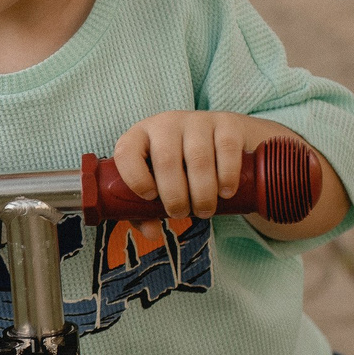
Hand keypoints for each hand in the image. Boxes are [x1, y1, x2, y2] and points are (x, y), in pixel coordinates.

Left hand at [113, 111, 296, 230]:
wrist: (226, 142)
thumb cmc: (183, 169)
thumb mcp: (162, 185)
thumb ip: (148, 212)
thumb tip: (152, 233)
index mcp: (141, 136)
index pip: (126, 152)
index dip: (135, 178)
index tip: (150, 198)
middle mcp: (167, 123)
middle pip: (166, 160)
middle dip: (174, 196)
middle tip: (182, 213)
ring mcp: (198, 120)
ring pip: (198, 158)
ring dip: (202, 193)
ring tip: (204, 210)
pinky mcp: (227, 122)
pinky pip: (226, 149)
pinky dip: (227, 176)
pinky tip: (225, 192)